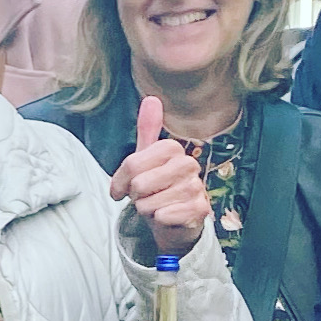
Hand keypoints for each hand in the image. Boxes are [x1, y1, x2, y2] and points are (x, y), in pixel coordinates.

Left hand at [110, 95, 208, 259]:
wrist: (173, 221)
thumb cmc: (157, 189)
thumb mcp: (145, 160)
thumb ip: (147, 131)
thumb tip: (152, 99)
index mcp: (173, 149)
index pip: (133, 164)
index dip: (121, 180)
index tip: (120, 189)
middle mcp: (189, 164)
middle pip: (140, 183)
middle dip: (135, 196)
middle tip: (144, 197)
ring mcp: (197, 187)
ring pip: (150, 203)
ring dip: (147, 209)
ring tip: (155, 206)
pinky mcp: (201, 209)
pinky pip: (165, 215)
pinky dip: (159, 220)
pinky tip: (166, 216)